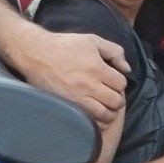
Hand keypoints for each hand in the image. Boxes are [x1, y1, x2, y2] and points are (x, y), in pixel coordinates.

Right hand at [11, 30, 130, 125]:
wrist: (37, 54)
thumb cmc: (65, 46)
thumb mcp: (92, 40)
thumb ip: (114, 51)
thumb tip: (126, 68)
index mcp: (96, 68)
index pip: (121, 84)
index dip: (119, 82)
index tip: (112, 80)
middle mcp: (88, 85)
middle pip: (116, 101)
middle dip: (117, 98)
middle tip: (110, 94)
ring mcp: (77, 98)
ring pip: (105, 115)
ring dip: (109, 112)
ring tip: (104, 105)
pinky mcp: (68, 107)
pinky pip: (90, 122)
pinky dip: (97, 121)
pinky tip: (95, 114)